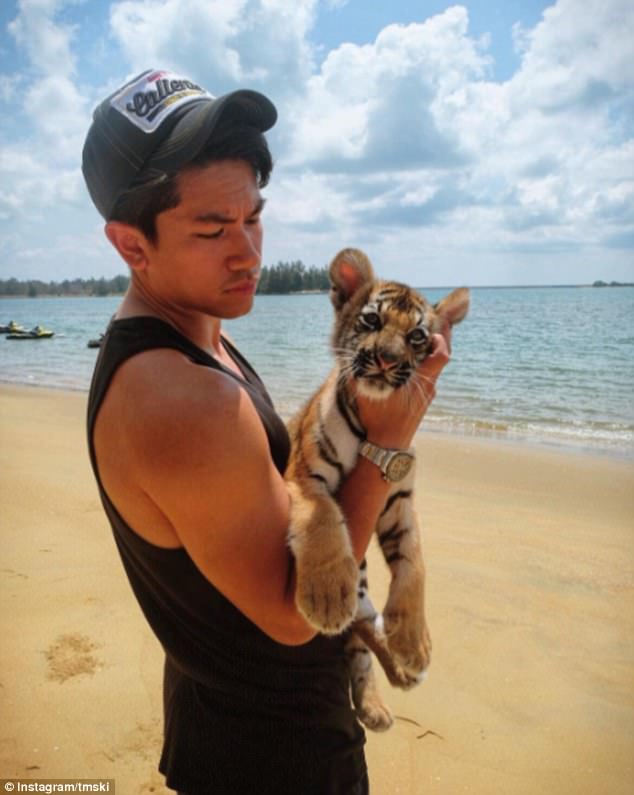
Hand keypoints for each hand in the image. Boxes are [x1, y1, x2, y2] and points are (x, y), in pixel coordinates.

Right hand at [355, 328, 450, 448]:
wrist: (388, 447)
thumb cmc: (378, 419)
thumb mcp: (366, 394)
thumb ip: (359, 373)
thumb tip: (348, 355)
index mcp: (420, 382)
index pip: (441, 356)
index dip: (441, 339)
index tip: (431, 330)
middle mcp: (429, 387)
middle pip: (442, 357)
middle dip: (439, 338)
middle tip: (434, 321)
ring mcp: (428, 395)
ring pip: (434, 368)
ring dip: (429, 353)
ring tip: (419, 339)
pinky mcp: (423, 402)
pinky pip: (428, 377)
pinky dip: (424, 366)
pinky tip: (411, 362)